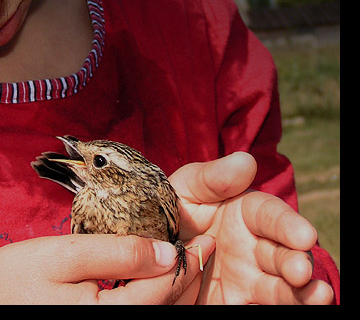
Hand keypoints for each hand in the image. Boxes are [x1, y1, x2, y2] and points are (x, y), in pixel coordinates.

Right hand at [0, 232, 213, 303]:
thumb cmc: (11, 280)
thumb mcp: (63, 255)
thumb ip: (118, 253)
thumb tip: (168, 251)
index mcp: (108, 319)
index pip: (165, 289)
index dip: (190, 260)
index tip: (205, 236)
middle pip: (167, 309)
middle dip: (190, 279)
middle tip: (203, 248)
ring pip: (155, 317)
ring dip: (175, 293)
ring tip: (188, 263)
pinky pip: (134, 318)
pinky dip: (152, 303)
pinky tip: (153, 284)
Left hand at [169, 152, 333, 303]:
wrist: (147, 253)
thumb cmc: (169, 212)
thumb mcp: (182, 190)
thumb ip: (211, 178)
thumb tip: (245, 160)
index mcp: (244, 214)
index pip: (270, 216)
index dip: (287, 224)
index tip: (303, 235)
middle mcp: (254, 247)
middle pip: (283, 254)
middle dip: (295, 261)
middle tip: (300, 271)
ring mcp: (248, 278)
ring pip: (281, 286)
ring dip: (300, 292)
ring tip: (318, 296)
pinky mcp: (236, 303)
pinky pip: (261, 307)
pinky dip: (283, 307)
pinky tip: (301, 307)